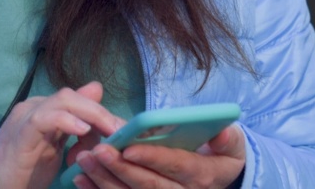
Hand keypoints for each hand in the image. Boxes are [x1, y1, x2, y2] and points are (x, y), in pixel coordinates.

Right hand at [0, 82, 121, 188]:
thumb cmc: (26, 169)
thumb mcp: (59, 149)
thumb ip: (79, 128)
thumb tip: (99, 96)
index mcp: (45, 110)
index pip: (78, 100)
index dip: (102, 113)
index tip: (124, 131)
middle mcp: (36, 107)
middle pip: (72, 96)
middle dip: (100, 112)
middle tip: (122, 132)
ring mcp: (27, 117)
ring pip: (62, 101)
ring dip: (91, 114)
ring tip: (110, 132)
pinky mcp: (21, 133)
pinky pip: (44, 118)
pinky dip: (66, 120)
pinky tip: (83, 131)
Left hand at [68, 124, 245, 188]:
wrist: (219, 182)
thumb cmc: (221, 156)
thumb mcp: (234, 146)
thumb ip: (227, 139)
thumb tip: (222, 131)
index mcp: (202, 176)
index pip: (176, 167)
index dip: (152, 158)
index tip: (128, 148)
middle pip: (149, 185)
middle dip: (120, 169)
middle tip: (97, 151)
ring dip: (104, 180)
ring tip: (83, 160)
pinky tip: (81, 179)